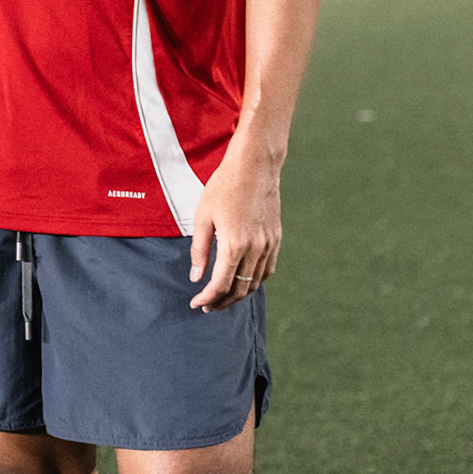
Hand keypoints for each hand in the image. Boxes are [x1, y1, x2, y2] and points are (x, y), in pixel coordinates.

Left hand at [187, 136, 282, 311]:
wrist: (254, 168)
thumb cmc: (223, 188)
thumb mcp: (202, 217)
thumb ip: (200, 251)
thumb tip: (196, 278)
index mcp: (234, 244)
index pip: (221, 284)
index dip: (207, 298)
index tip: (196, 304)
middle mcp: (256, 249)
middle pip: (240, 289)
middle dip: (222, 302)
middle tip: (206, 306)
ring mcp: (269, 245)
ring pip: (255, 282)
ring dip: (239, 294)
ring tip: (221, 297)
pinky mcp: (276, 239)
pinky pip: (267, 270)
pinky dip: (254, 281)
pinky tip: (242, 281)